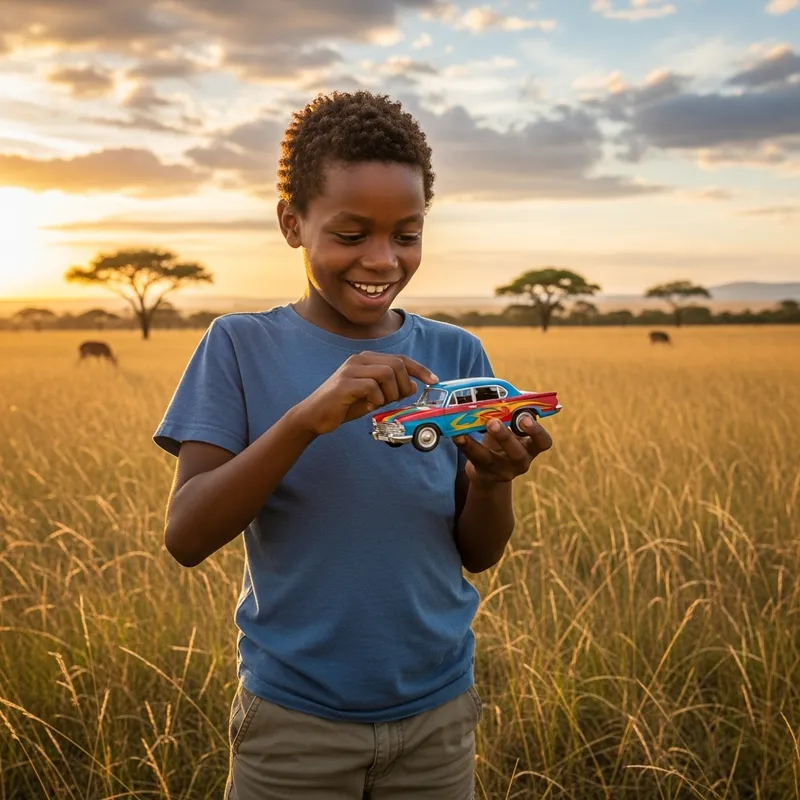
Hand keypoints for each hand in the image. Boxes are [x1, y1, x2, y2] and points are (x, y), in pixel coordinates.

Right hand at [294, 352, 437, 436]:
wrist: (314, 415)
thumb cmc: (344, 405)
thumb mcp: (373, 397)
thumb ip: (391, 390)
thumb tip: (413, 385)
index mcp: (367, 359)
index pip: (401, 359)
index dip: (419, 369)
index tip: (433, 380)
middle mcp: (360, 359)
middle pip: (397, 364)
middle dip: (403, 385)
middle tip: (395, 400)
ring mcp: (351, 369)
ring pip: (387, 374)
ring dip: (390, 394)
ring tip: (378, 404)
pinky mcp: (345, 383)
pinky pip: (372, 387)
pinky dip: (375, 400)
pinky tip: (366, 407)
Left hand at [454, 416, 551, 483]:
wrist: (491, 471)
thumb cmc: (505, 442)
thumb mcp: (514, 430)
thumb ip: (513, 414)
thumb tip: (508, 392)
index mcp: (531, 447)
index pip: (543, 442)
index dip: (537, 432)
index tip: (526, 418)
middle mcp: (520, 461)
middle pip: (517, 453)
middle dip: (505, 437)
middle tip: (493, 422)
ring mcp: (501, 470)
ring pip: (490, 459)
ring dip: (478, 444)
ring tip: (464, 431)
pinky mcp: (483, 472)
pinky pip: (472, 459)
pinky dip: (464, 446)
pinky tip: (456, 436)